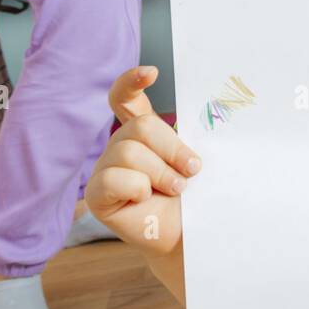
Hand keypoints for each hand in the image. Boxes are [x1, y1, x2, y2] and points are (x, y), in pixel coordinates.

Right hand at [84, 66, 202, 256]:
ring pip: (129, 152)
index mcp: (141, 132)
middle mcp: (119, 146)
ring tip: (175, 189)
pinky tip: (145, 199)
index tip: (152, 73)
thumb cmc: (195, 197)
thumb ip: (191, 137)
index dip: (132, 82)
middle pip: (140, 127)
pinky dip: (138, 189)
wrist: (189, 236)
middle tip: (191, 170)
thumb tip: (212, 110)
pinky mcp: (96, 194)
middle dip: (172, 148)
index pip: (126, 98)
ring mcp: (105, 168)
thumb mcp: (194, 161)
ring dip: (161, 173)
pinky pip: (114, 179)